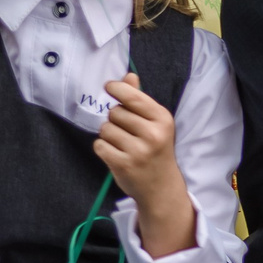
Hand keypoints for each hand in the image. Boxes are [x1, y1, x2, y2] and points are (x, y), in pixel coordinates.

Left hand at [94, 75, 194, 257]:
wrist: (161, 186)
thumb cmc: (156, 149)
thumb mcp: (155, 123)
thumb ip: (140, 100)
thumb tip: (128, 76)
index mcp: (163, 119)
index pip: (132, 97)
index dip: (117, 89)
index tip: (110, 87)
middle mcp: (153, 134)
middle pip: (115, 113)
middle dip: (115, 120)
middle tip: (127, 132)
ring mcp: (138, 150)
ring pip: (105, 129)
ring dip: (109, 136)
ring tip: (123, 144)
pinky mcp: (123, 164)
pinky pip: (100, 145)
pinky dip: (104, 149)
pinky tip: (117, 154)